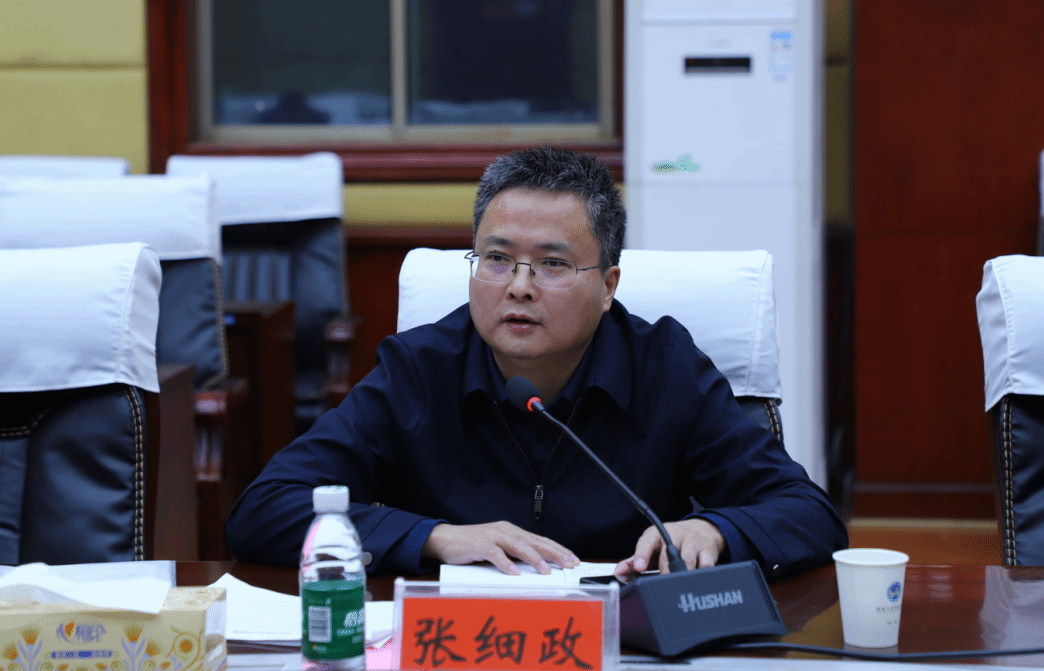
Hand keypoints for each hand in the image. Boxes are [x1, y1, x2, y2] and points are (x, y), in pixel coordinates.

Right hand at [422, 521, 580, 575]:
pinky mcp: (478, 544)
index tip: (573, 560)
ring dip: (533, 559)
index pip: (540, 540)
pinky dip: (505, 563)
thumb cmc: (473, 547)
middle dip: (553, 553)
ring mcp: (492, 536)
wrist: (444, 539)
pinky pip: (494, 553)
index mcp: (512, 532)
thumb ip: (514, 556)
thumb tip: (537, 571)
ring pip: (517, 546)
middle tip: (569, 564)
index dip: (558, 549)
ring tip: (546, 571)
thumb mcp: (498, 550)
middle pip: (534, 541)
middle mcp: (505, 531)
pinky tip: (514, 572)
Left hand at [613, 519, 725, 575]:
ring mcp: (692, 541)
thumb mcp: (650, 548)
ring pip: (687, 560)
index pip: (647, 542)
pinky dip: (701, 573)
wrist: (700, 530)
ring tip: (678, 582)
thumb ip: (633, 562)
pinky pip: (706, 565)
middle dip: (664, 571)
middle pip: (667, 554)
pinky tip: (697, 577)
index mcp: (656, 534)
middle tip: (660, 583)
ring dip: (682, 573)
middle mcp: (674, 535)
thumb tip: (618, 573)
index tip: (639, 567)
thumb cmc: (670, 543)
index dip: (642, 555)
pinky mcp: (708, 550)